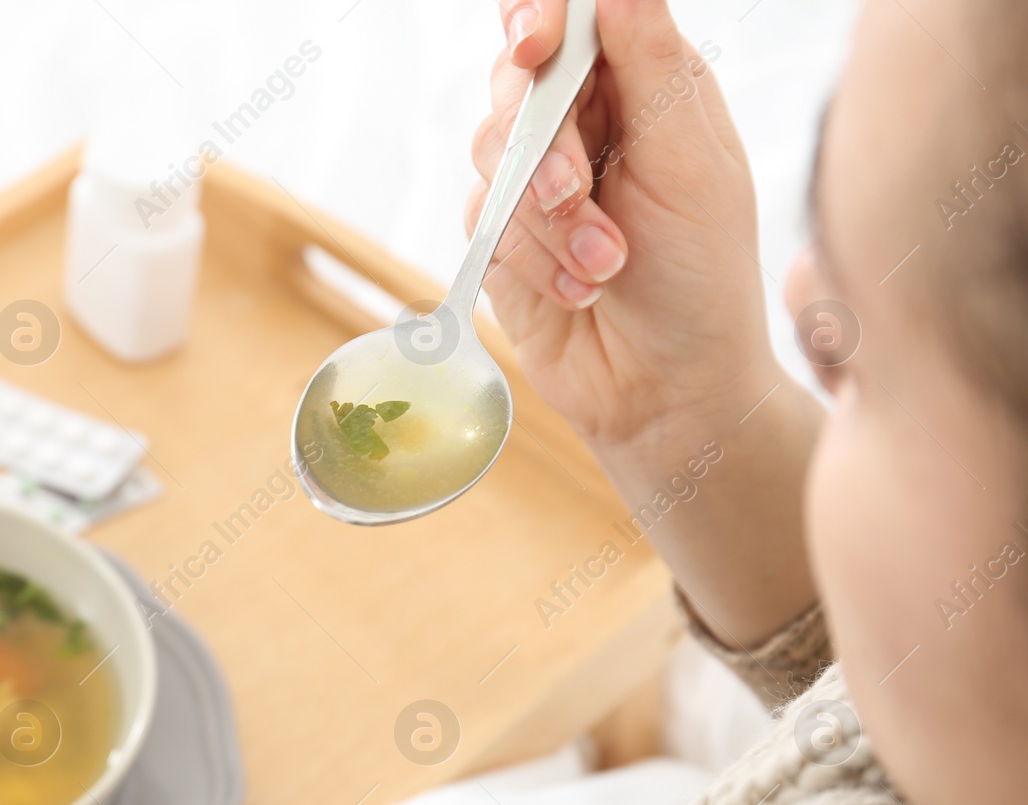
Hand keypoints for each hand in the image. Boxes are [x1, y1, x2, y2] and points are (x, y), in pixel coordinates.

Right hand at [476, 0, 774, 450]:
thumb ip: (651, 65)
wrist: (667, 389)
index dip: (542, 17)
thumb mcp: (692, 163)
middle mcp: (585, 121)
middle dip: (545, 141)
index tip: (536, 44)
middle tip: (578, 190)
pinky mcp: (500, 235)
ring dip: (547, 216)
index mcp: (643, 84)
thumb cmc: (702, 277)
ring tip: (605, 262)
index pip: (575, 19)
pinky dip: (533, 258)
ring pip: (491, 149)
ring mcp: (535, 178)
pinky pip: (482, 218)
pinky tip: (580, 288)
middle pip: (517, 78)